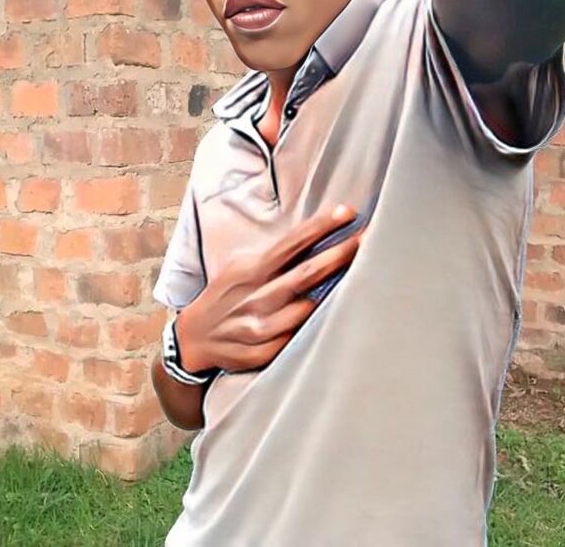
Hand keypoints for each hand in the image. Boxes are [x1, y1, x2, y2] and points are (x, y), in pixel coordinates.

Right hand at [175, 204, 363, 373]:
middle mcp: (257, 297)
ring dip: (335, 292)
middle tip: (369, 238)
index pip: (292, 243)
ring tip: (364, 275)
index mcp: (251, 270)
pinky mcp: (264, 352)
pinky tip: (335, 316)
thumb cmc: (227, 295)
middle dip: (340, 253)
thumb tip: (313, 238)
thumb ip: (274, 257)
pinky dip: (315, 325)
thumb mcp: (241, 267)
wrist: (194, 337)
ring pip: (309, 308)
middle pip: (307, 273)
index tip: (347, 211)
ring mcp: (260, 326)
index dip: (321, 225)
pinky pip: (299, 337)